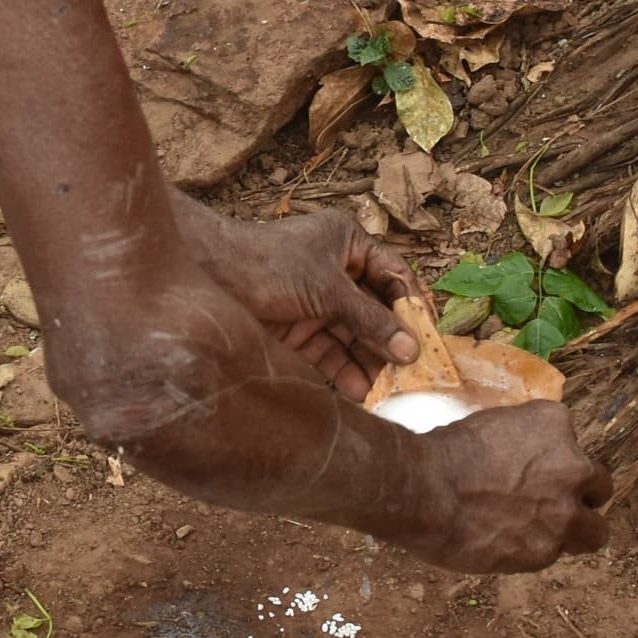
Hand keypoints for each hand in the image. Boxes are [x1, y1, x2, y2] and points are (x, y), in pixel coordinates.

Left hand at [178, 203, 418, 401]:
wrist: (207, 279)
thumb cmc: (267, 265)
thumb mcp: (326, 290)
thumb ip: (369, 321)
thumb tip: (412, 350)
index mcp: (347, 244)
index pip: (393, 275)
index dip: (412, 306)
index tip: (430, 337)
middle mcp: (336, 273)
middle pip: (376, 312)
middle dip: (393, 342)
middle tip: (414, 373)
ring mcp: (317, 305)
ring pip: (355, 338)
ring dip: (371, 363)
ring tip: (390, 390)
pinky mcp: (299, 333)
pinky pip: (331, 355)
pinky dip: (345, 373)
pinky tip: (360, 393)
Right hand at [400, 402, 612, 572]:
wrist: (425, 490)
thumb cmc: (444, 454)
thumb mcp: (491, 426)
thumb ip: (522, 442)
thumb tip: (522, 461)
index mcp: (555, 423)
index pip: (573, 445)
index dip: (555, 462)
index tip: (536, 470)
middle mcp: (572, 465)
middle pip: (599, 486)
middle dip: (580, 495)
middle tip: (553, 503)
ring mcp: (564, 510)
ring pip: (594, 530)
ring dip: (576, 531)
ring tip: (548, 534)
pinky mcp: (548, 549)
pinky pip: (555, 554)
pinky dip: (536, 551)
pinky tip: (509, 545)